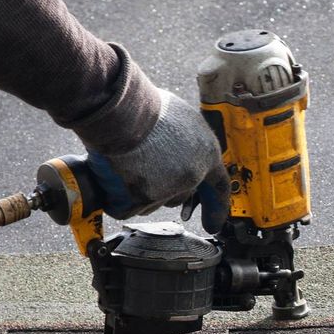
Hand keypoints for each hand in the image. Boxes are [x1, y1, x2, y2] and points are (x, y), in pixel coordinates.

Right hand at [92, 90, 226, 216]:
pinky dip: (118, 198)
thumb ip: (189, 139)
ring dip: (140, 190)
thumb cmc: (149, 108)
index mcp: (206, 154)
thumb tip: (184, 146)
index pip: (218, 188)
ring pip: (154, 202)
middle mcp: (191, 176)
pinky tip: (115, 179)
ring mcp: (168, 189)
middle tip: (146, 165)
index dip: (216, 208)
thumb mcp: (183, 117)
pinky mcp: (143, 198)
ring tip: (129, 161)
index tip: (214, 224)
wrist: (123, 113)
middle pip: (180, 195)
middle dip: (165, 186)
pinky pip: (127, 208)